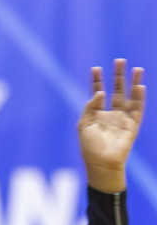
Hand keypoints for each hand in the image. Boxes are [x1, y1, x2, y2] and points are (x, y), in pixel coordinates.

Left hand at [79, 59, 144, 193]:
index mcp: (98, 114)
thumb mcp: (84, 125)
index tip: (96, 68)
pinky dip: (139, 98)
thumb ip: (90, 107)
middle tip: (119, 61)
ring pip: (130, 96)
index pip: (98, 93)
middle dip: (118, 76)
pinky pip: (138, 109)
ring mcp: (123, 118)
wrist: (101, 163)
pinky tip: (140, 86)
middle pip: (117, 90)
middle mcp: (112, 114)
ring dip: (133, 83)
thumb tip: (98, 93)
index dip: (97, 81)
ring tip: (136, 69)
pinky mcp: (133, 124)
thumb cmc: (90, 147)